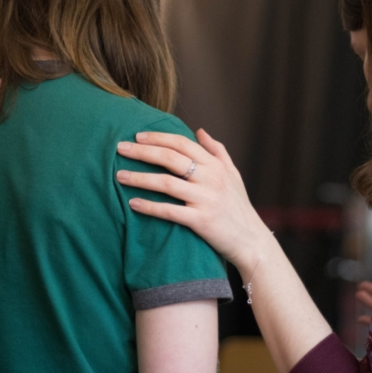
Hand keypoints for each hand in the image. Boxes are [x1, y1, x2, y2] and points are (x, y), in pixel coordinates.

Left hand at [116, 129, 272, 271]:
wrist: (252, 241)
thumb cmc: (238, 207)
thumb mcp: (232, 175)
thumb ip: (217, 151)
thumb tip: (200, 130)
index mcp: (215, 165)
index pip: (182, 143)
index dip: (158, 137)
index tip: (137, 136)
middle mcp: (210, 179)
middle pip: (170, 158)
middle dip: (142, 152)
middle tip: (120, 148)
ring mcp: (205, 199)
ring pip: (166, 183)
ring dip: (140, 178)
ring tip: (119, 176)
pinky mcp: (201, 221)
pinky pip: (170, 211)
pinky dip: (149, 206)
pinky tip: (132, 203)